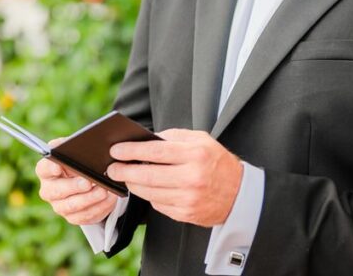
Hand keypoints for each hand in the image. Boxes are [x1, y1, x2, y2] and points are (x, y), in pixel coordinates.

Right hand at [36, 138, 117, 224]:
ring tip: (104, 190)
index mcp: (46, 171)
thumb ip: (72, 146)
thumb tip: (79, 145)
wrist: (87, 180)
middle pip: (56, 191)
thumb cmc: (78, 162)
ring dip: (89, 199)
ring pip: (72, 206)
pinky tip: (109, 198)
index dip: (50, 168)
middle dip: (73, 187)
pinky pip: (85, 215)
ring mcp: (60, 206)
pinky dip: (99, 207)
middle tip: (87, 182)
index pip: (43, 169)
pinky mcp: (73, 217)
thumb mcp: (74, 151)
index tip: (58, 166)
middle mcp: (49, 190)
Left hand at [107, 129, 242, 226]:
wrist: (240, 194)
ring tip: (126, 177)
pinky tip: (146, 188)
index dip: (131, 151)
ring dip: (133, 185)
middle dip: (124, 171)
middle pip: (147, 176)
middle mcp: (191, 177)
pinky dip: (149, 196)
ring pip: (149, 192)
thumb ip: (173, 137)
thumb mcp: (201, 140)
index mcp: (195, 154)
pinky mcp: (186, 214)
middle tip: (112, 168)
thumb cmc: (217, 163)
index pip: (154, 152)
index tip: (116, 150)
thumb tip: (145, 140)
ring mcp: (188, 198)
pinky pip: (158, 205)